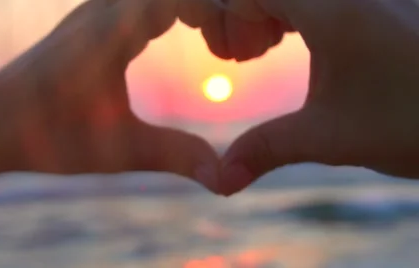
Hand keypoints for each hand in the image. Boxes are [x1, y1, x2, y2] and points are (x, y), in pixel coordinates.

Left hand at [0, 0, 218, 191]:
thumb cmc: (49, 134)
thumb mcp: (121, 148)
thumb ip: (176, 156)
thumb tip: (224, 178)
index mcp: (115, 28)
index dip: (218, 15)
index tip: (234, 53)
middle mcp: (104, 8)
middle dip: (210, 12)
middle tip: (230, 49)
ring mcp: (94, 12)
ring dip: (189, 10)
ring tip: (215, 43)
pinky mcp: (88, 22)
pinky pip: (140, 2)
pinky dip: (169, 12)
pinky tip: (178, 36)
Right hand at [194, 0, 418, 194]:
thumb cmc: (414, 123)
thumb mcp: (329, 137)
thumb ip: (267, 149)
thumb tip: (222, 178)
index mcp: (329, 8)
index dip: (229, 19)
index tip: (237, 59)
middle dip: (246, 15)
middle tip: (247, 55)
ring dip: (272, 12)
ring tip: (269, 48)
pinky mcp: (381, 5)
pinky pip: (324, 0)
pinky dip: (299, 11)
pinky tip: (301, 40)